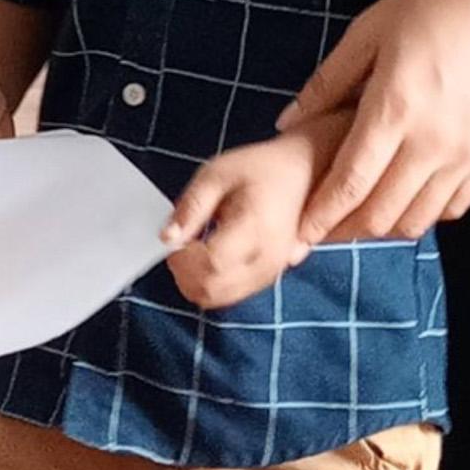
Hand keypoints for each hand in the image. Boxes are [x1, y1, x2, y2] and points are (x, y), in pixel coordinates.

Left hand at [161, 113, 352, 309]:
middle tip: (178, 246)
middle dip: (184, 274)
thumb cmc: (259, 169)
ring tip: (192, 249)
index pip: (211, 264)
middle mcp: (268, 258)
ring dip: (195, 281)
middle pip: (213, 290)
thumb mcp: (215, 174)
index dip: (182, 259)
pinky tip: (206, 257)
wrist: (302, 173)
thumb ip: (191, 207)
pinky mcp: (270, 277)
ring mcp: (272, 271)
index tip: (172, 240)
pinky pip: (231, 295)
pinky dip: (210, 283)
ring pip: (219, 299)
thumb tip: (166, 238)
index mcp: (255, 227)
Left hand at [278, 0, 469, 241]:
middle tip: (324, 227)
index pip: (350, 183)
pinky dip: (426, 212)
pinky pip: (456, 204)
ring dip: (385, 225)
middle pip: (382, 212)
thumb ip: (327, 83)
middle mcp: (434, 141)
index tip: (301, 232)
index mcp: (395, 108)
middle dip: (346, 228)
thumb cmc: (432, 4)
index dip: (321, 215)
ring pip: (420, 217)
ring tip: (360, 215)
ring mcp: (468, 151)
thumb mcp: (368, 33)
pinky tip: (406, 199)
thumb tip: (287, 122)